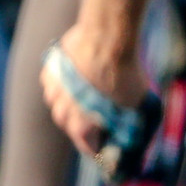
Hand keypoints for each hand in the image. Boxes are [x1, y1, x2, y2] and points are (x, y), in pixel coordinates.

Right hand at [40, 25, 148, 157]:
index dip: (103, 147)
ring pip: (62, 103)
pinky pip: (57, 83)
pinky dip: (67, 82)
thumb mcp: (137, 105)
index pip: (90, 148)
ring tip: (94, 90)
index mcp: (80, 127)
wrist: (107, 37)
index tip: (112, 143)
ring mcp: (52, 90)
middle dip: (88, 123)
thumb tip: (133, 133)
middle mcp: (61, 113)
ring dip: (75, 101)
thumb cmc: (124, 74)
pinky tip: (82, 73)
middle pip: (74, 126)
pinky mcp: (49, 70)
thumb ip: (130, 122)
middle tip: (104, 114)